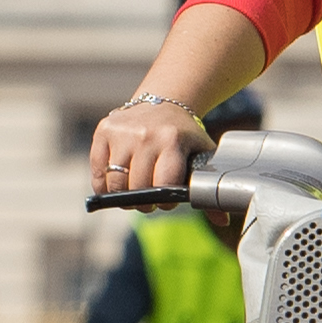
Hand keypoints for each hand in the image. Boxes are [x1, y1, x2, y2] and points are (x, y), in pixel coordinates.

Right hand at [87, 95, 211, 200]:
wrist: (164, 102)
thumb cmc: (185, 136)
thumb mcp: (202, 154)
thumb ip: (210, 187)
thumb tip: (223, 221)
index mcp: (172, 140)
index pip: (163, 185)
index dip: (165, 202)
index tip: (168, 202)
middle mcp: (145, 135)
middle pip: (138, 188)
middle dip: (145, 204)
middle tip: (150, 202)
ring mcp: (123, 132)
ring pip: (115, 184)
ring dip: (124, 197)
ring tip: (134, 194)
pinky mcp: (104, 131)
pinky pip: (99, 172)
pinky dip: (105, 186)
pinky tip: (117, 185)